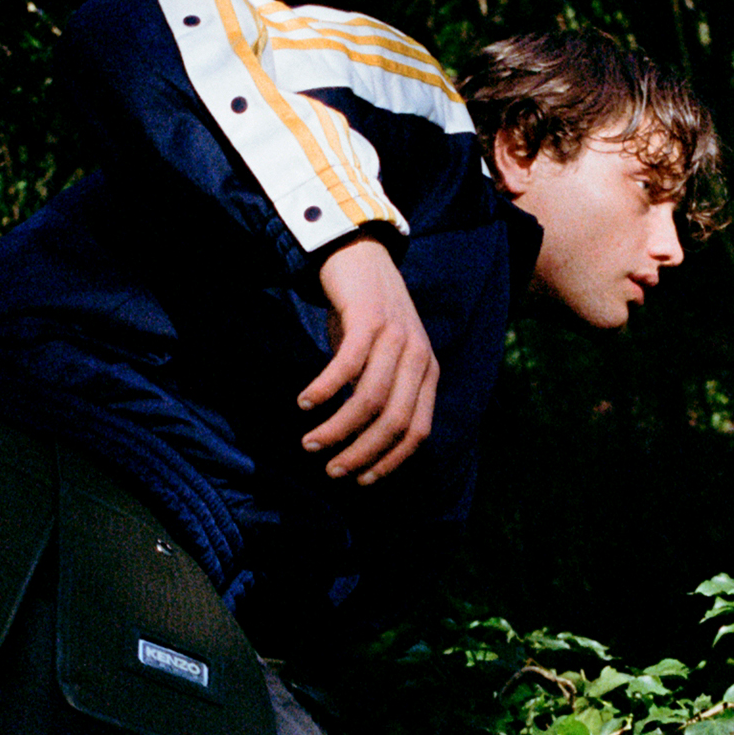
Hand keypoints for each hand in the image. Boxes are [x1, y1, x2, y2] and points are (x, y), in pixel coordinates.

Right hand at [299, 236, 438, 483]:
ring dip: (337, 428)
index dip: (390, 461)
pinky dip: (324, 389)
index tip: (361, 480)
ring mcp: (396, 337)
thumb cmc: (365, 317)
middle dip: (361, 453)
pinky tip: (305, 403)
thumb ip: (383, 393)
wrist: (358, 254)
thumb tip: (361, 443)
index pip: (417, 432)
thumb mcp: (384, 359)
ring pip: (369, 400)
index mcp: (428, 373)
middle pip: (393, 422)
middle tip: (330, 468)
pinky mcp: (369, 319)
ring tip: (310, 442)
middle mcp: (419, 357)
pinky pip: (347, 366)